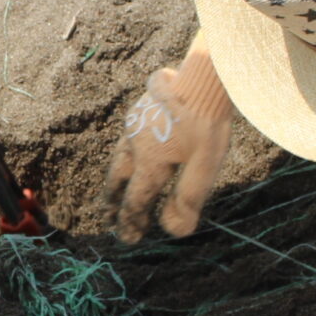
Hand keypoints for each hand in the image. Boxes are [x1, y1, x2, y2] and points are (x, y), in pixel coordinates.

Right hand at [104, 41, 232, 241]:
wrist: (204, 76)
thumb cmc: (208, 123)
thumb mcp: (205, 166)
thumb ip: (187, 199)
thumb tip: (173, 231)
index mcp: (150, 162)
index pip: (136, 200)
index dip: (131, 222)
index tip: (128, 239)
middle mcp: (135, 144)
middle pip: (117, 179)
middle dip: (112, 201)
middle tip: (107, 217)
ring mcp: (135, 124)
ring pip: (119, 156)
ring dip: (115, 177)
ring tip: (114, 187)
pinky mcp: (141, 107)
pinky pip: (127, 137)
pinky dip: (126, 154)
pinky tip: (133, 150)